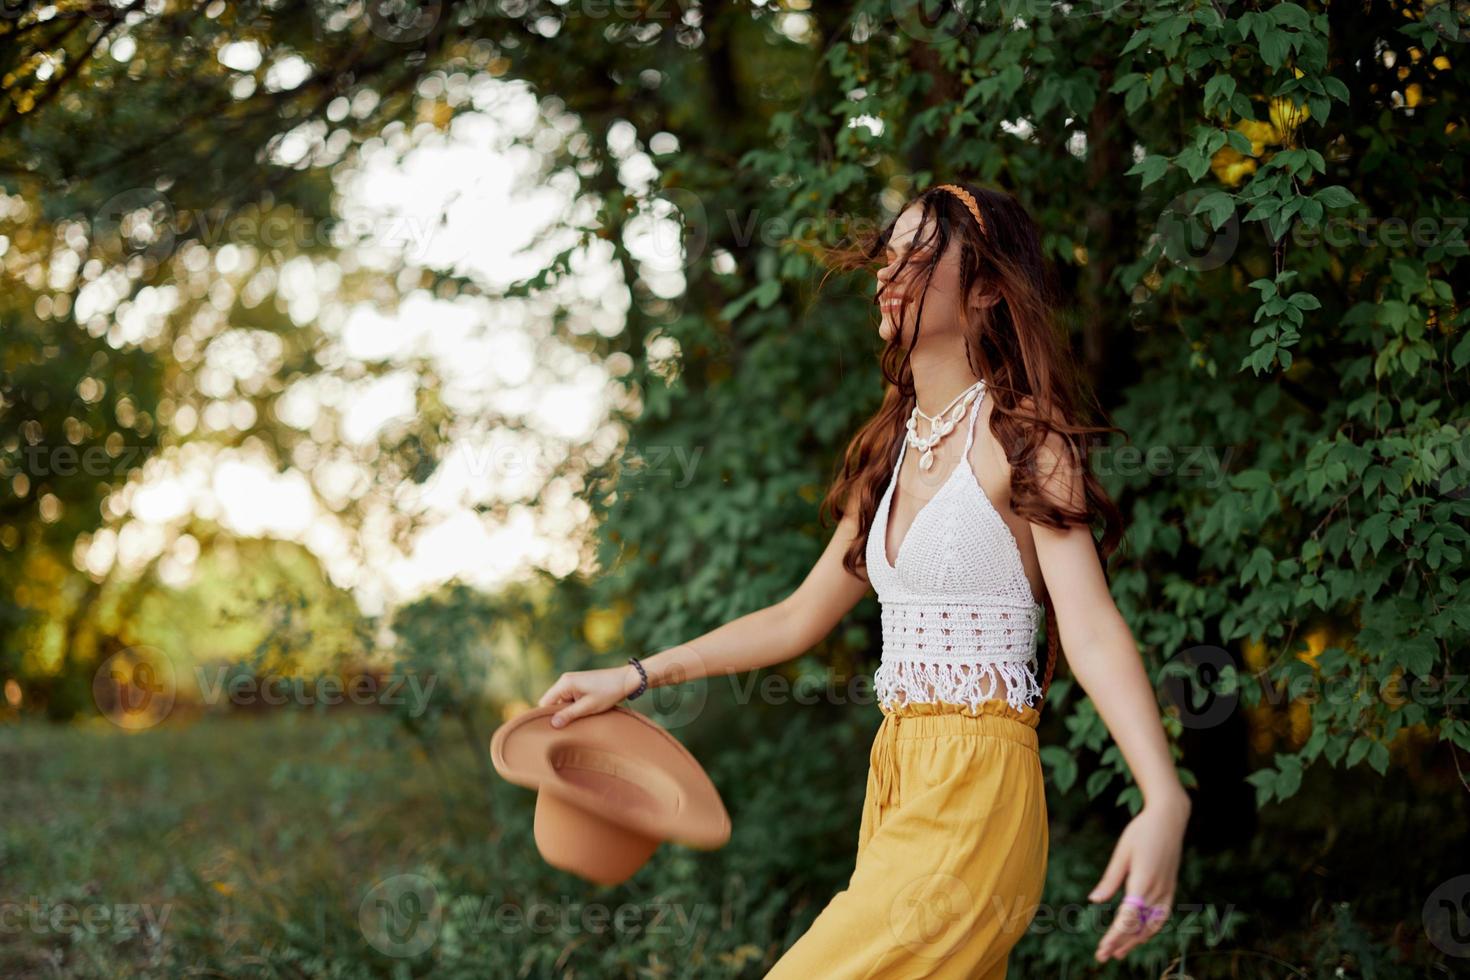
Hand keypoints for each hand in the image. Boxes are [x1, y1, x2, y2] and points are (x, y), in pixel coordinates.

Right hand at [537, 664, 641, 728]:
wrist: (625, 680)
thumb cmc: (608, 692)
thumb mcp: (588, 707)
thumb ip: (569, 715)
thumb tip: (552, 724)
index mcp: (564, 683)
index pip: (545, 703)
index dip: (548, 717)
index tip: (555, 729)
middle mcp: (564, 680)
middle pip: (552, 702)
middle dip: (559, 714)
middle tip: (569, 726)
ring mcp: (571, 681)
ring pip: (561, 702)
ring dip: (568, 711)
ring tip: (580, 718)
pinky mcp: (578, 684)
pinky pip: (569, 698)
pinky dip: (573, 706)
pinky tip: (583, 712)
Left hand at [1087, 791, 1189, 962]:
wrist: (1169, 819)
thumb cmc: (1141, 832)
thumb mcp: (1121, 853)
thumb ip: (1110, 880)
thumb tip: (1094, 901)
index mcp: (1142, 882)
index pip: (1127, 919)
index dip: (1114, 937)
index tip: (1103, 949)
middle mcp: (1157, 890)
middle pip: (1138, 926)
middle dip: (1121, 943)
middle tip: (1103, 957)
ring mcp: (1166, 890)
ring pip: (1151, 925)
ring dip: (1136, 940)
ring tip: (1120, 952)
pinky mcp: (1170, 888)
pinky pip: (1161, 916)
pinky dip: (1150, 929)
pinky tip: (1140, 935)